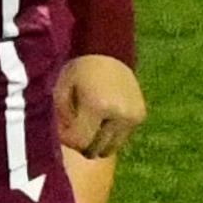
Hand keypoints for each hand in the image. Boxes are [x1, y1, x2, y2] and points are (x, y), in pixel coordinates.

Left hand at [56, 50, 147, 167]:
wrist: (109, 52)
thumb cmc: (81, 70)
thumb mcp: (62, 89)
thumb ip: (61, 117)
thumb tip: (65, 140)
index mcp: (98, 106)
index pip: (80, 141)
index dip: (67, 140)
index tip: (62, 130)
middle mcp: (119, 114)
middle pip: (96, 149)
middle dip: (81, 144)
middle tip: (73, 130)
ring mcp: (133, 117)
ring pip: (111, 148)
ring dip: (96, 142)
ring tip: (87, 126)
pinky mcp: (140, 116)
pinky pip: (121, 138)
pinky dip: (109, 134)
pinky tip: (101, 119)